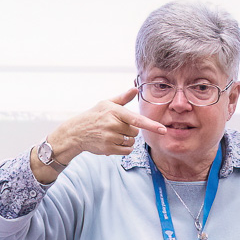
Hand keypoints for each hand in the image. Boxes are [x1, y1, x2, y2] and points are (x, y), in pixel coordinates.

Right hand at [50, 88, 168, 161]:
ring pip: (131, 141)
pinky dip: (124, 147)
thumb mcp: (107, 104)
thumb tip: (136, 89)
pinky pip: (126, 150)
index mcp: (115, 112)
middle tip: (117, 127)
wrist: (76, 132)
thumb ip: (123, 98)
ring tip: (114, 135)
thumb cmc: (94, 116)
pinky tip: (114, 142)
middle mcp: (113, 125)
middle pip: (136, 131)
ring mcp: (110, 138)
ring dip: (127, 139)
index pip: (136, 120)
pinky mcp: (108, 149)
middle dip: (130, 130)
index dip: (151, 125)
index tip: (163, 129)